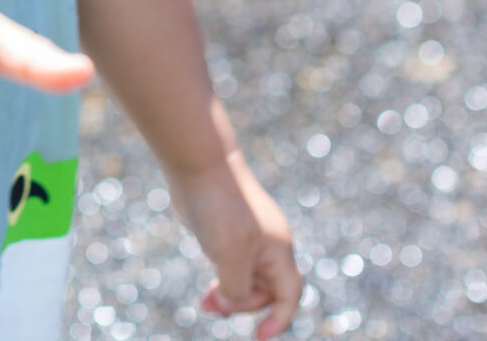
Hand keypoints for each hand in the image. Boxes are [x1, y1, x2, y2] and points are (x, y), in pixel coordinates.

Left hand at [178, 151, 301, 338]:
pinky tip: (207, 284)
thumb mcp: (229, 256)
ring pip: (247, 278)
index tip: (258, 337)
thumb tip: (230, 300)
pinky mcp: (228, 230)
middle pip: (266, 290)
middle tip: (211, 304)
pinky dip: (221, 279)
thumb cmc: (218, 208)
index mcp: (278, 251)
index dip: (278, 320)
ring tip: (205, 302)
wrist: (199, 164)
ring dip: (230, 295)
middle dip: (243, 304)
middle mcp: (268, 244)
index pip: (288, 295)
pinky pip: (232, 264)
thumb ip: (236, 287)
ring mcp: (249, 236)